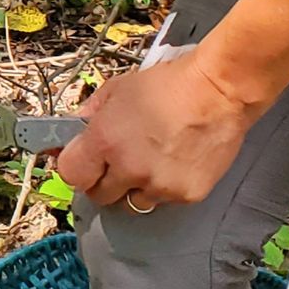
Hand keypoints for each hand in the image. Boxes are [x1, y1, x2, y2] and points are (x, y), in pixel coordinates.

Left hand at [54, 55, 257, 208]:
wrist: (217, 92)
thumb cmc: (166, 85)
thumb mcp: (116, 90)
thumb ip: (89, 114)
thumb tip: (75, 130)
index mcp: (105, 141)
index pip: (71, 175)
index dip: (75, 169)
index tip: (83, 163)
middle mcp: (129, 169)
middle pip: (99, 196)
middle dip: (102, 182)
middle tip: (114, 165)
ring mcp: (159, 186)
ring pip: (132, 203)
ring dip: (133, 189)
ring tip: (148, 164)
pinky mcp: (186, 195)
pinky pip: (164, 201)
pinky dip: (163, 188)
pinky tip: (172, 164)